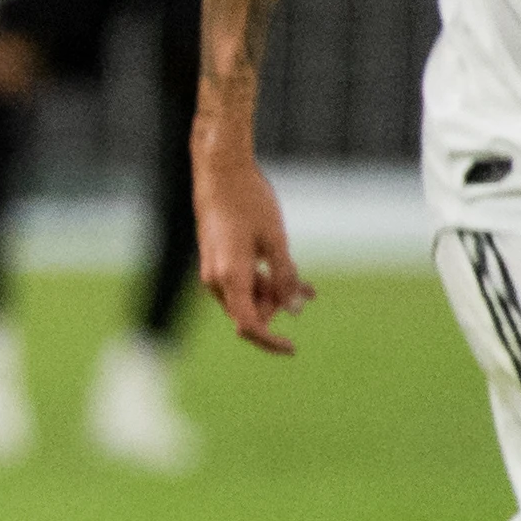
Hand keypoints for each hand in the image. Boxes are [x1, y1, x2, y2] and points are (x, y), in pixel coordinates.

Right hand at [193, 139, 314, 355]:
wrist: (220, 172)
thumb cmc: (249, 202)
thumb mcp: (276, 240)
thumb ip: (285, 277)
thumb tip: (294, 311)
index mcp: (230, 277)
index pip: (248, 325)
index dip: (269, 342)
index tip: (291, 349)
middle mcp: (216, 279)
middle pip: (249, 311)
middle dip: (278, 308)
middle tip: (307, 293)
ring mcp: (213, 269)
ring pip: (246, 296)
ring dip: (274, 294)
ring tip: (305, 286)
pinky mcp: (216, 259)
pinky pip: (241, 281)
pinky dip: (263, 282)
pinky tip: (288, 275)